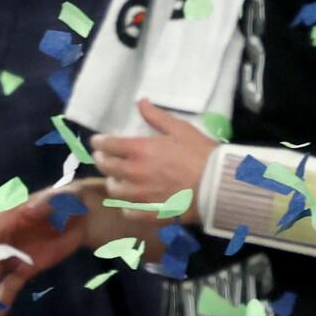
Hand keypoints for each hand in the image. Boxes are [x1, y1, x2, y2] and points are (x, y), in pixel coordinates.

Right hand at [0, 188, 92, 312]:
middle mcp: (5, 238)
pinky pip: (11, 283)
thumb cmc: (68, 201)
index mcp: (7, 218)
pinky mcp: (26, 267)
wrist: (82, 216)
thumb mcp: (61, 198)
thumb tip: (28, 211)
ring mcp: (14, 254)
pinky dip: (5, 297)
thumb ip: (45, 203)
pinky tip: (1, 311)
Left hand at [90, 99, 212, 223]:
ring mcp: (140, 196)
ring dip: (113, 182)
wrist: (218, 185)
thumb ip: (156, 117)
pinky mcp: (149, 213)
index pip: (107, 145)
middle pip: (106, 167)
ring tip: (117, 179)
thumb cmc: (201, 154)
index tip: (97, 142)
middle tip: (103, 157)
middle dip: (101, 160)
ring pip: (114, 190)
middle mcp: (134, 173)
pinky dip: (126, 206)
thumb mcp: (180, 129)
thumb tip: (141, 102)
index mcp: (140, 150)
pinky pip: (127, 212)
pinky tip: (130, 202)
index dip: (99, 142)